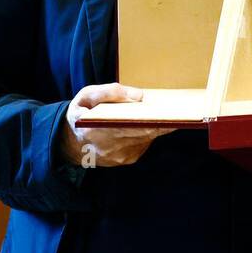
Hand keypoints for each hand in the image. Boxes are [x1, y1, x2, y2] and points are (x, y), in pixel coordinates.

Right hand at [57, 83, 173, 167]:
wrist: (70, 142)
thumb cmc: (81, 113)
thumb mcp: (87, 95)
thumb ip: (110, 92)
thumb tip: (139, 95)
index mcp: (97, 129)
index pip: (134, 125)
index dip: (156, 120)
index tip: (172, 113)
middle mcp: (110, 146)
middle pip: (146, 133)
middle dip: (164, 121)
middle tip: (181, 110)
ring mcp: (119, 156)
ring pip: (148, 139)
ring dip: (158, 126)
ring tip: (167, 113)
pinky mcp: (125, 160)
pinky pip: (144, 144)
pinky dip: (149, 133)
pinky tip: (150, 123)